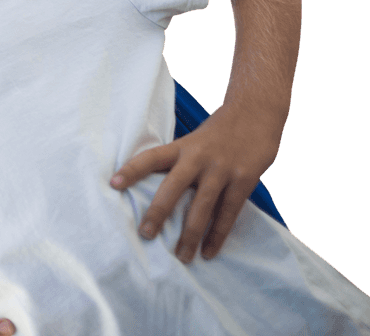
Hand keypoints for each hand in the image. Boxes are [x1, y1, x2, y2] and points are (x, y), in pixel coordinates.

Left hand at [110, 103, 280, 261]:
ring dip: (190, 235)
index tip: (114, 184)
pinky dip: (217, 235)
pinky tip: (208, 251)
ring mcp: (221, 170)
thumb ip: (179, 163)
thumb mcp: (193, 141)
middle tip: (145, 234)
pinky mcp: (244, 180)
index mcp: (181, 147)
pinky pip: (228, 213)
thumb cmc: (218, 132)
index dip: (132, 170)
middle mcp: (198, 158)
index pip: (150, 158)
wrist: (255, 112)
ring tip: (181, 257)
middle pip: (172, 187)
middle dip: (158, 213)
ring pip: (201, 207)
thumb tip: (156, 192)